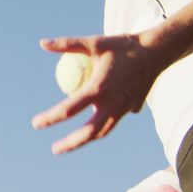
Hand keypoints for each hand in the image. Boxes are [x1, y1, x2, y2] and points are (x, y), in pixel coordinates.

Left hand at [31, 34, 169, 153]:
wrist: (156, 51)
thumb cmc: (122, 46)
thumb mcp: (94, 43)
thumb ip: (67, 44)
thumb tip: (42, 43)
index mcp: (98, 88)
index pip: (69, 109)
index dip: (50, 118)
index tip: (36, 124)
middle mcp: (112, 103)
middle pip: (88, 132)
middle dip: (70, 144)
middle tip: (54, 149)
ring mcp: (124, 108)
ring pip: (103, 131)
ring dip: (85, 139)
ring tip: (70, 144)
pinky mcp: (132, 108)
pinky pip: (114, 120)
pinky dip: (101, 125)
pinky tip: (93, 123)